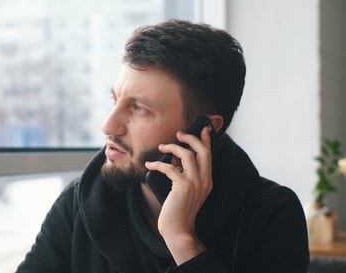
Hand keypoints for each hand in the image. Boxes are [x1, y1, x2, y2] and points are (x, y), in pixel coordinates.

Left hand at [144, 126, 212, 264]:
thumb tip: (175, 158)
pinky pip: (170, 167)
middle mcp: (204, 180)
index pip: (209, 155)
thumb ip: (185, 176)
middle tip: (179, 134)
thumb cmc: (178, 211)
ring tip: (162, 146)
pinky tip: (149, 164)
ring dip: (172, 147)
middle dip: (191, 138)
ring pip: (186, 155)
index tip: (203, 128)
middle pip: (202, 151)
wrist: (178, 230)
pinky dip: (158, 163)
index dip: (206, 140)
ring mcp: (195, 183)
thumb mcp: (186, 191)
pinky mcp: (182, 187)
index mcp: (207, 181)